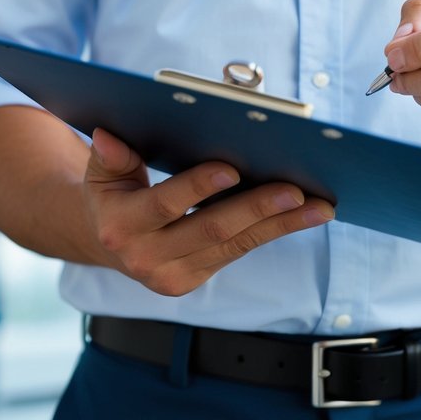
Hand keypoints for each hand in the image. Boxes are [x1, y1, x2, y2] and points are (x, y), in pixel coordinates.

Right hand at [82, 128, 332, 296]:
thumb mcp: (102, 173)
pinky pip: (238, 252)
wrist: (107, 243)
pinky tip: (302, 217)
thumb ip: (109, 156)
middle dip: (257, 208)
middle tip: (296, 190)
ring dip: (280, 225)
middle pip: (211, 229)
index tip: (232, 169)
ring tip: (318, 207)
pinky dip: (272, 232)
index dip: (198, 187)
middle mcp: (145, 257)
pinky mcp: (192, 283)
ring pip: (234, 245)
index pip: (165, 203)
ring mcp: (172, 275)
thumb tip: (109, 136)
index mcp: (121, 225)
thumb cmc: (112, 196)